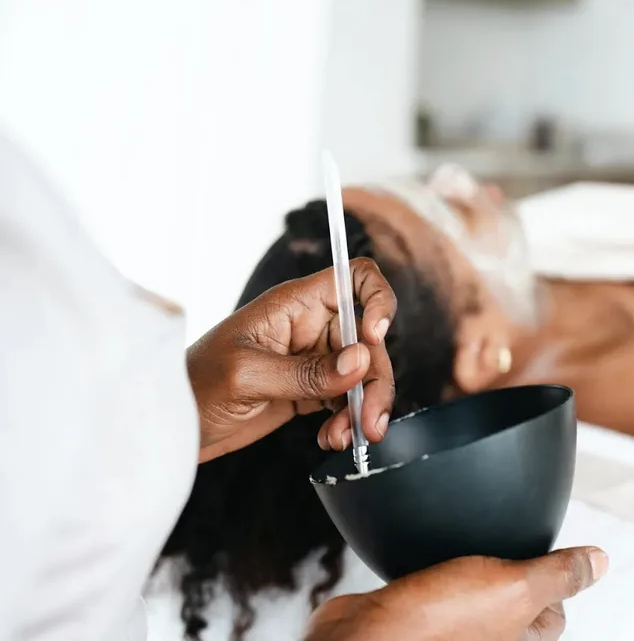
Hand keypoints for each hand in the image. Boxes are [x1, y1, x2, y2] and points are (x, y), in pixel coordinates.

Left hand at [187, 258, 396, 461]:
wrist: (171, 426)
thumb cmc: (192, 386)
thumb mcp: (247, 377)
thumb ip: (305, 372)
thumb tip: (359, 363)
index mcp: (295, 305)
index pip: (354, 279)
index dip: (376, 300)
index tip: (374, 338)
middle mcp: (310, 327)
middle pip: (369, 340)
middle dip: (376, 380)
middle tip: (370, 421)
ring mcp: (312, 359)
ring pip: (364, 374)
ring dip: (365, 407)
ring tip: (349, 437)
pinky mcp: (310, 389)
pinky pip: (347, 399)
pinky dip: (348, 421)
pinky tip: (332, 438)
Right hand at [305, 547, 608, 640]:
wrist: (364, 636)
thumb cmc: (434, 627)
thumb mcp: (515, 588)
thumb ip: (559, 574)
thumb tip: (600, 563)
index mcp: (518, 639)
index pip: (554, 612)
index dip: (552, 577)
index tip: (542, 553)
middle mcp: (487, 638)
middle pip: (514, 599)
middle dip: (507, 568)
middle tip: (497, 548)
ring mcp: (451, 628)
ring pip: (475, 590)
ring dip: (470, 567)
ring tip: (462, 551)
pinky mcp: (417, 613)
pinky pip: (438, 585)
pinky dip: (435, 566)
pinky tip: (429, 555)